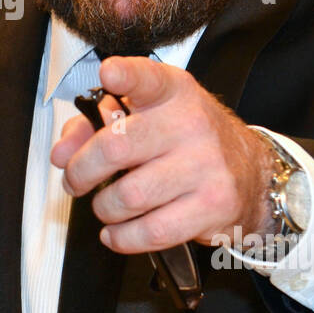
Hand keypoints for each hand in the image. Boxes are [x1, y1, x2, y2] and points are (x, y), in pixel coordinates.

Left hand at [51, 56, 278, 253]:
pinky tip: (117, 232)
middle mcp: (190, 124)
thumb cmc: (186, 142)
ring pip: (129, 196)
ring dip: (104, 208)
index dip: (125, 76)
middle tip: (76, 181)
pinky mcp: (212, 207)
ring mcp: (205, 166)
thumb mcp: (147, 117)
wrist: (251, 174)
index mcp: (173, 92)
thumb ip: (95, 126)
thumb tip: (62, 153)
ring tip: (105, 206)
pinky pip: (151, 231)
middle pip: (115, 148)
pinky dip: (123, 237)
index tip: (108, 74)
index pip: (147, 78)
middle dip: (81, 172)